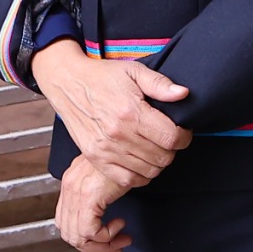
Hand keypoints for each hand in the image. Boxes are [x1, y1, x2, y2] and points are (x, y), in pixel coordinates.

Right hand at [33, 42, 191, 190]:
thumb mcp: (134, 71)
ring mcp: (106, 149)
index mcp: (132, 112)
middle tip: (168, 139)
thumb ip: (160, 84)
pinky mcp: (95, 158)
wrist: (68, 83)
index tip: (183, 132)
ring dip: (158, 163)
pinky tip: (142, 162)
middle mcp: (119, 134)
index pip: (171, 137)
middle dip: (172, 149)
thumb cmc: (102, 76)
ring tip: (155, 148)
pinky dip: (140, 176)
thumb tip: (183, 94)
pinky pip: (126, 180)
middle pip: (162, 157)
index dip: (184, 137)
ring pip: (148, 171)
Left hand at [54, 157, 129, 251]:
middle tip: (116, 245)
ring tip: (121, 239)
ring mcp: (76, 192)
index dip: (85, 238)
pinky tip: (120, 225)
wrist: (130, 140)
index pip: (65, 222)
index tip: (107, 239)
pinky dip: (106, 236)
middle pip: (69, 233)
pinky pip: (90, 231)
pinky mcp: (88, 196)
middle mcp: (69, 188)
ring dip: (102, 246)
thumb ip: (101, 191)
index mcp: (71, 183)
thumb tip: (106, 214)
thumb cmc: (126, 154)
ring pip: (78, 237)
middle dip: (94, 248)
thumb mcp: (108, 173)